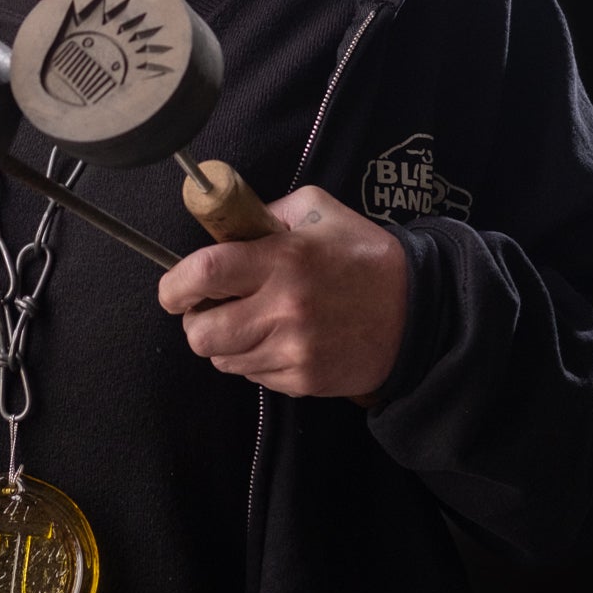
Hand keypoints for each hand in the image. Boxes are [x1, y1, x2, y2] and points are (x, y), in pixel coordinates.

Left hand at [156, 186, 407, 399]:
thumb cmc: (363, 255)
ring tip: (247, 322)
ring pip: (223, 360)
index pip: (205, 274)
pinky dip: (253, 361)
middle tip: (207, 308)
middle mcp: (283, 309)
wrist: (420, 312)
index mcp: (283, 260)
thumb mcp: (316, 210)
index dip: (175, 285)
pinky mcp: (305, 381)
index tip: (172, 289)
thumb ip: (265, 214)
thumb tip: (225, 226)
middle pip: (202, 333)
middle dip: (194, 321)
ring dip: (223, 343)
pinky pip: (254, 378)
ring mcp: (294, 351)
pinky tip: (276, 340)